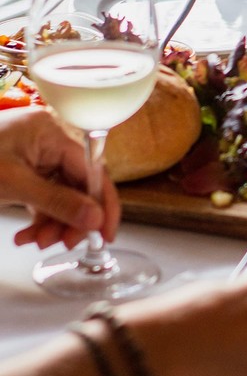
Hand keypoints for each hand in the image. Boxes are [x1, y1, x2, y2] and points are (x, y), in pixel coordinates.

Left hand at [0, 107, 119, 249]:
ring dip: (54, 222)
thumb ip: (57, 202)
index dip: (102, 203)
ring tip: (35, 241)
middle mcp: (50, 140)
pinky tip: (27, 234)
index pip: (93, 170)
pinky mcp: (26, 170)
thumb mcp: (13, 185)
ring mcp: (38, 155)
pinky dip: (40, 218)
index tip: (105, 233)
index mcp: (52, 132)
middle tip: (64, 243)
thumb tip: (94, 220)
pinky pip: (46, 196)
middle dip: (72, 218)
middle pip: (79, 185)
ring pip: (64, 194)